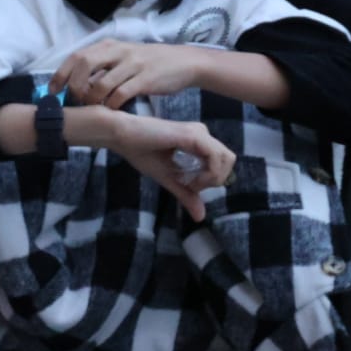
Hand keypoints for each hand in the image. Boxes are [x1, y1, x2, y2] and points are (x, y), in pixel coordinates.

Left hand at [51, 39, 202, 108]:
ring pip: (101, 83)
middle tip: (75, 101)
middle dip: (74, 85)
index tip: (52, 91)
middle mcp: (118, 51)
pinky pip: (121, 94)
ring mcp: (132, 64)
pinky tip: (112, 110)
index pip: (77, 56)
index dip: (61, 74)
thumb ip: (103, 65)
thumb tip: (76, 82)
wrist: (183, 63)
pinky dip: (111, 105)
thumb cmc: (149, 63)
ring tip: (94, 108)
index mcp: (110, 45)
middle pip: (84, 64)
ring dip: (92, 99)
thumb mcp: (124, 57)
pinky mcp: (145, 79)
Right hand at [106, 114, 234, 222]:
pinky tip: (190, 178)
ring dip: (211, 177)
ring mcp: (198, 133)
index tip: (190, 185)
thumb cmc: (141, 152)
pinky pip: (214, 157)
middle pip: (228, 160)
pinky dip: (207, 173)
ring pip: (226, 159)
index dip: (212, 179)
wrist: (122, 136)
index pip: (223, 162)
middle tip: (192, 185)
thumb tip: (201, 217)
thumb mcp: (168, 178)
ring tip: (190, 181)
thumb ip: (187, 194)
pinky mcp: (192, 135)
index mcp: (198, 141)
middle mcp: (202, 134)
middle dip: (215, 179)